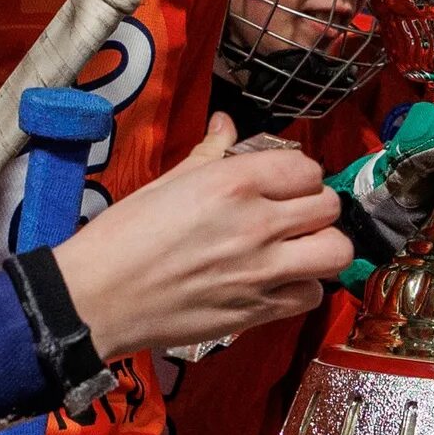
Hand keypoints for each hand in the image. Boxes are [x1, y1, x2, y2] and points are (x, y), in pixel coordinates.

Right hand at [54, 112, 351, 358]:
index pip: (307, 168)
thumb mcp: (166, 182)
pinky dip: (302, 289)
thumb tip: (226, 123)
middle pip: (329, 206)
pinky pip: (311, 296)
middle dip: (314, 208)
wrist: (97, 298)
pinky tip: (279, 282)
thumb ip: (210, 152)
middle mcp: (257, 223)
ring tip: (298, 249)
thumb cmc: (123, 236)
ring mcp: (262, 270)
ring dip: (321, 247)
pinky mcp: (257, 311)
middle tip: (291, 217)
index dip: (297, 176)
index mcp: (233, 183)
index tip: (282, 186)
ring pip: (336, 252)